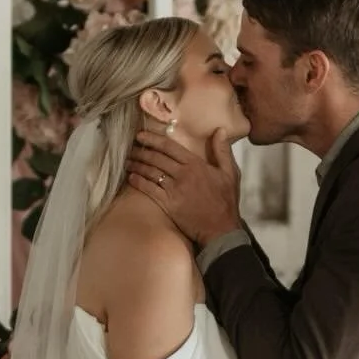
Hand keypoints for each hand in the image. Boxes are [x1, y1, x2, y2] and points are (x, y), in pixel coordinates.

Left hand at [128, 126, 242, 246]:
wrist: (221, 229)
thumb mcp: (230, 173)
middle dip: (141, 151)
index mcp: (195, 164)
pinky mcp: (168, 204)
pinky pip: (149, 190)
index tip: (141, 135)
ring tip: (128, 161)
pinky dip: (139, 182)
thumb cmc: (226, 201)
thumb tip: (220, 130)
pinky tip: (131, 177)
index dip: (152, 139)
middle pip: (156, 158)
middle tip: (130, 147)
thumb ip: (222, 150)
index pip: (169, 147)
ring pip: (150, 172)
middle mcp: (182, 174)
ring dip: (137, 165)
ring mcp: (174, 190)